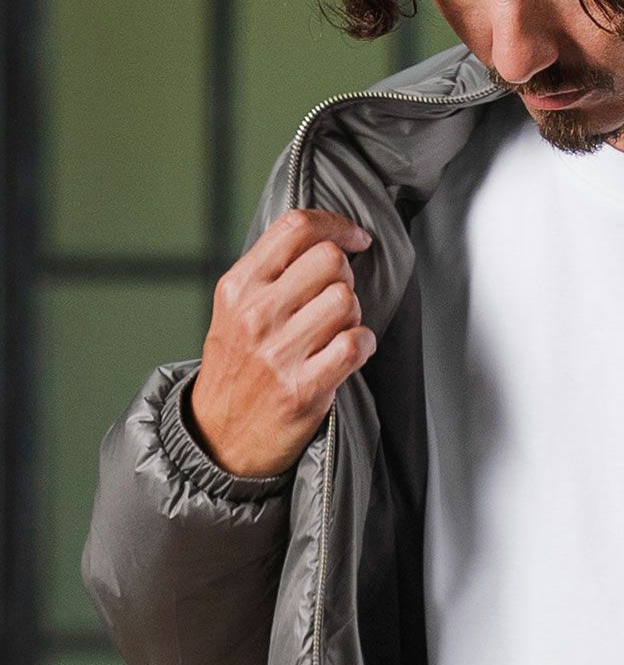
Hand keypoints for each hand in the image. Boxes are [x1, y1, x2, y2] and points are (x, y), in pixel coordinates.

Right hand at [189, 208, 376, 475]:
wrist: (218, 438)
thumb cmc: (238, 368)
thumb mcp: (235, 310)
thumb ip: (272, 273)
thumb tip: (327, 239)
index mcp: (238, 286)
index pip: (296, 228)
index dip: (337, 226)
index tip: (357, 239)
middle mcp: (255, 314)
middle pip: (330, 261)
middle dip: (346, 277)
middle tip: (336, 300)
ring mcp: (278, 352)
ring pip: (346, 300)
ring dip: (353, 314)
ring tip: (336, 331)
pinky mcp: (303, 388)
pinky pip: (354, 343)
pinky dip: (363, 344)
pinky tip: (351, 352)